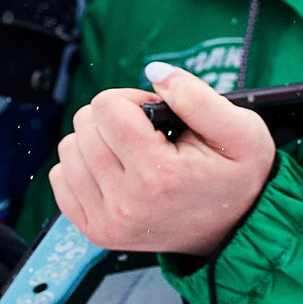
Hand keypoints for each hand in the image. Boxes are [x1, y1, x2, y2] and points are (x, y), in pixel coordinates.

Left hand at [48, 62, 276, 256]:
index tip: (156, 117)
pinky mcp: (96, 231)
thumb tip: (154, 71)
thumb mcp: (242, 131)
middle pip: (84, 125)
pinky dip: (83, 167)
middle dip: (115, 118)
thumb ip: (198, 97)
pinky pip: (60, 178)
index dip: (133, 99)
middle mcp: (125, 203)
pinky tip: (115, 171)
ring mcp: (107, 222)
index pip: (106, 106)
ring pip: (68, 149)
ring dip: (97, 142)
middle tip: (148, 136)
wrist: (235, 229)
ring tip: (133, 154)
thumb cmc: (237, 177)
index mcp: (157, 175)